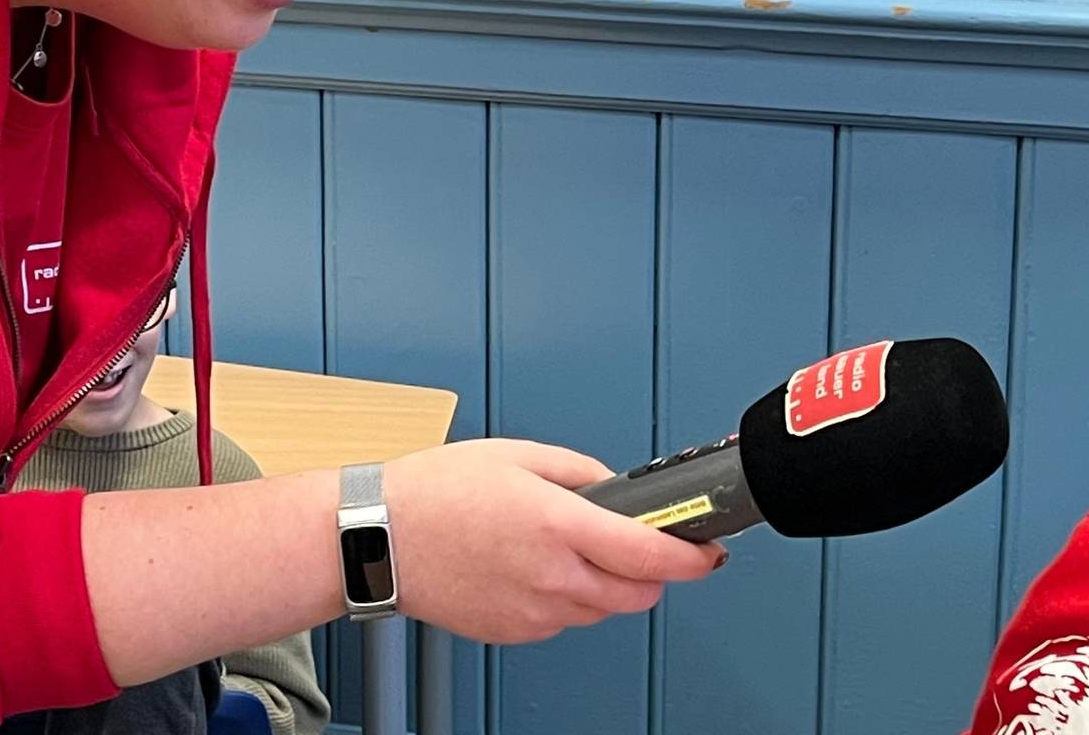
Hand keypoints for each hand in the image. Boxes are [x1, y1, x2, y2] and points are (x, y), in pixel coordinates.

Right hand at [379, 439, 724, 643]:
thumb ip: (581, 472)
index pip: (651, 556)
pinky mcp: (514, 632)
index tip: (709, 551)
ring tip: (571, 549)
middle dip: (652, 573)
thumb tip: (616, 490)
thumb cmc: (436, 492)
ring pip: (603, 611)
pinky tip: (537, 569)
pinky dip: (569, 600)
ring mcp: (533, 612)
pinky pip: (564, 622)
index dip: (692, 558)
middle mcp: (551, 576)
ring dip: (608, 586)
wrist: (378, 538)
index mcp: (558, 525)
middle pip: (638, 594)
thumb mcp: (518, 455)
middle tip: (641, 545)